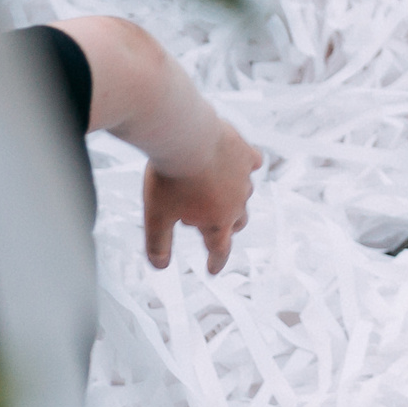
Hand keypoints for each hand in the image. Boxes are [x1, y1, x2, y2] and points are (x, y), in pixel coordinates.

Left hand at [143, 119, 261, 272]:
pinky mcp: (246, 153)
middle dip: (223, 227)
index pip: (220, 249)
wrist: (185, 136)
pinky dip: (245, 167)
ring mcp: (245, 178)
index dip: (215, 261)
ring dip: (231, 197)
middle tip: (203, 223)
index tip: (212, 270)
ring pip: (244, 194)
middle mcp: (237, 203)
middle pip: (236, 223)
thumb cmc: (168, 178)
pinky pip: (252, 164)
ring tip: (212, 190)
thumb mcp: (156, 215)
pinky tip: (238, 164)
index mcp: (217, 221)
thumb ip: (158, 243)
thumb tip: (159, 267)